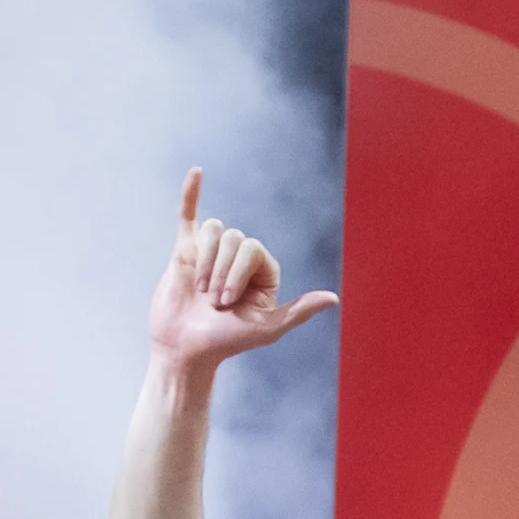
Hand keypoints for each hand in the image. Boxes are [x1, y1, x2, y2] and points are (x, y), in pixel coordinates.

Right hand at [149, 171, 335, 371]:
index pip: (254, 249)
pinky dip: (191, 192)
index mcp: (264, 274)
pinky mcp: (184, 250)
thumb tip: (334, 298)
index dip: (238, 271)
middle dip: (220, 271)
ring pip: (213, 231)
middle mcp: (240, 260)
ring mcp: (211, 253)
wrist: (185, 347)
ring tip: (199, 290)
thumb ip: (299, 310)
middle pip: (234, 238)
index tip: (229, 302)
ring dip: (204, 260)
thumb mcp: (268, 328)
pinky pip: (189, 215)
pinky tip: (196, 171)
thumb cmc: (226, 342)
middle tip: (213, 302)